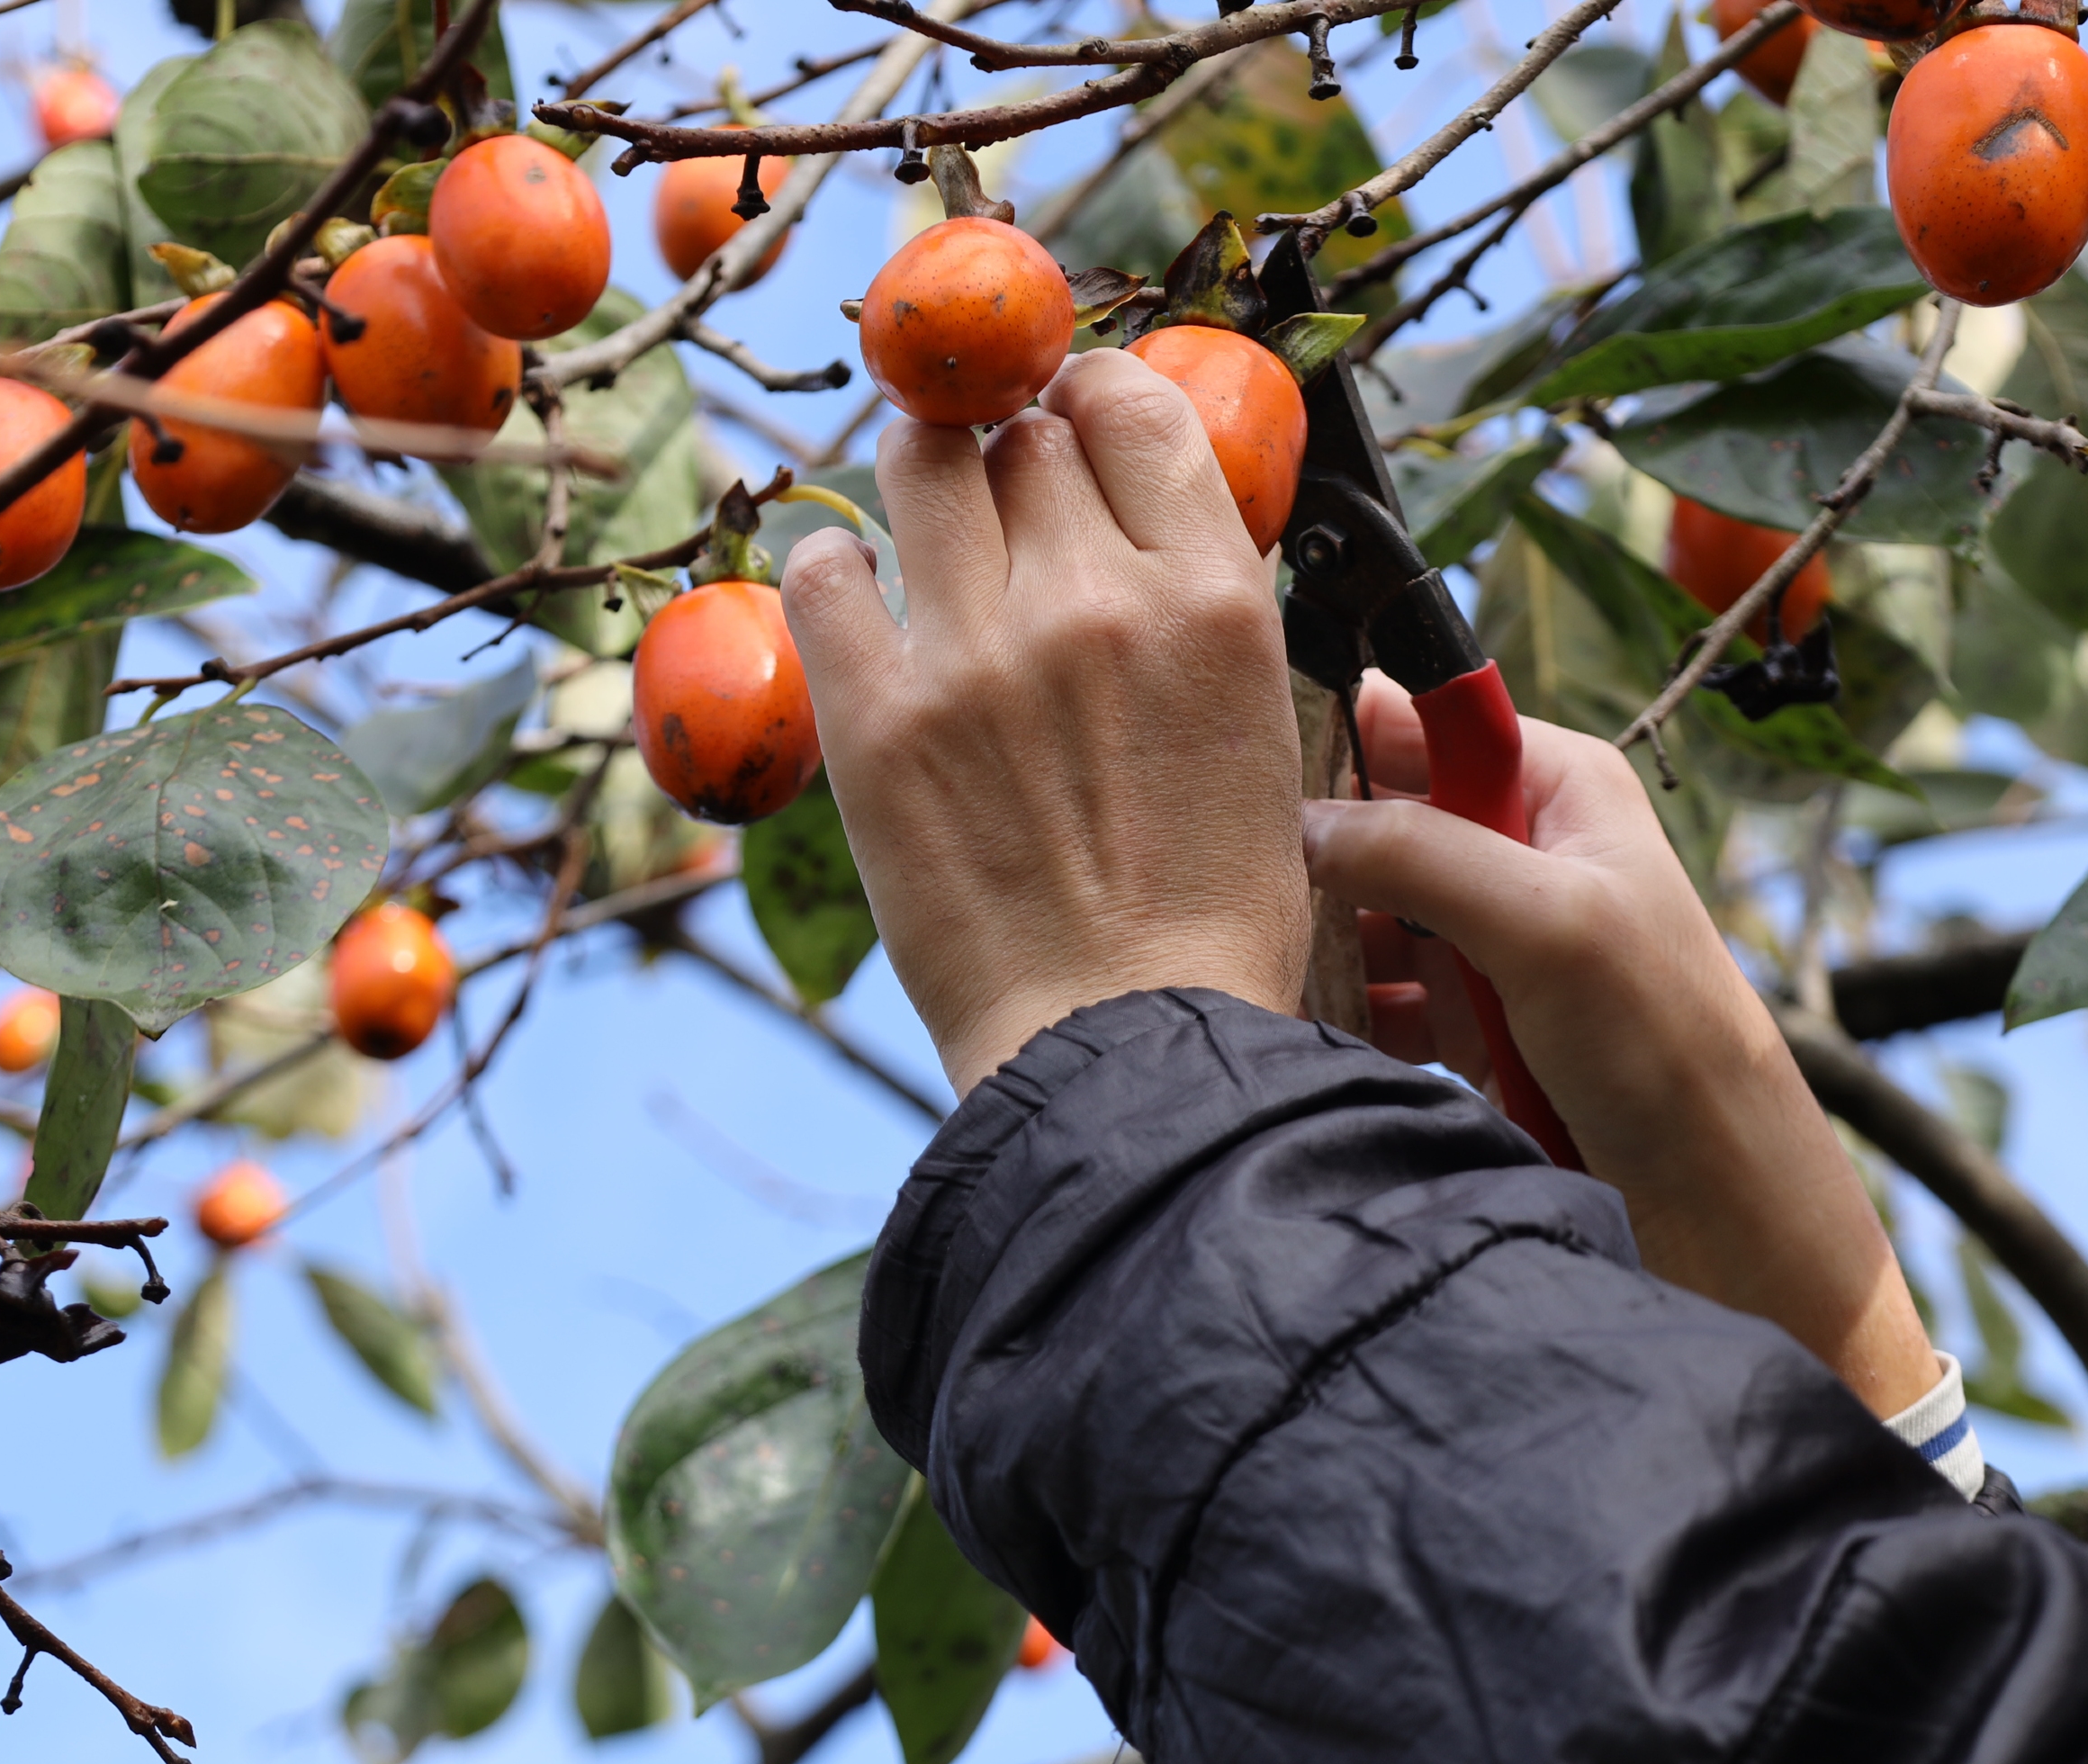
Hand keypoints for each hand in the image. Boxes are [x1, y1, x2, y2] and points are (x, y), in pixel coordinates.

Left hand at [780, 351, 1312, 1095]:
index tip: (1068, 414)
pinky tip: (853, 587)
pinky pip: (826, 573)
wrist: (1125, 1045)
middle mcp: (1093, 601)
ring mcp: (974, 657)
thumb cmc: (1209, 914)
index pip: (1131, 405)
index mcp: (1210, 597)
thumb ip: (1208, 604)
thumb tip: (1153, 509)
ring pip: (923, 468)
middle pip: (1023, 436)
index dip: (1089, 394)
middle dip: (1009, 447)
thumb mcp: (1261, 726)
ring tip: (922, 511)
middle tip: (995, 486)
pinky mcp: (877, 723)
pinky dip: (834, 562)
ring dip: (921, 470)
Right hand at [1307, 679, 1939, 1418]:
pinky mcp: (1466, 1024)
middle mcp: (1520, 853)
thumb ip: (1420, 855)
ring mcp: (1489, 942)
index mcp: (1558, 788)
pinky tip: (1299, 1026)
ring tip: (1263, 963)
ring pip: (1363, 915)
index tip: (1246, 766)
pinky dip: (1337, 1012)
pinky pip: (1373, 998)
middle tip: (1239, 884)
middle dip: (1313, 854)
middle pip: (1375, 820)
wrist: (1717, 1203)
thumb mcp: (1547, 921)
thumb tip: (1296, 823)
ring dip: (1319, 944)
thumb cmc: (1672, 1046)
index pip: (1422, 720)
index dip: (1336, 731)